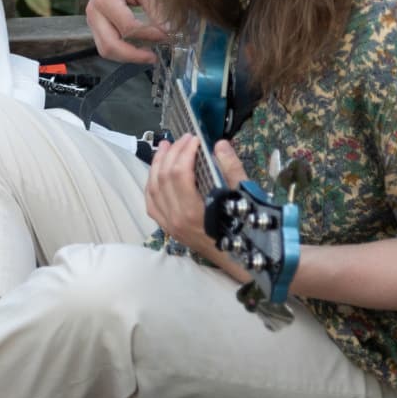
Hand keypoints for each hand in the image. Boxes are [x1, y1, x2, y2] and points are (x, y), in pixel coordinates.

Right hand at [85, 0, 165, 64]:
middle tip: (154, 57)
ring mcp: (92, 19)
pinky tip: (138, 47)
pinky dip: (122, 50)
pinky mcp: (96, 23)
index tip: (168, 35)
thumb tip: (170, 31)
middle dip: (134, 56)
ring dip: (126, 56)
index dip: (150, 34)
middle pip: (110, 46)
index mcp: (105, 0)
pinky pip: (105, 44)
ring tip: (148, 55)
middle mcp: (94, 12)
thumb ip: (157, 10)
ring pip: (105, 49)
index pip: (128, 27)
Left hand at [144, 133, 250, 283]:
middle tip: (182, 139)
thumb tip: (219, 144)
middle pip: (163, 178)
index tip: (195, 139)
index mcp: (192, 211)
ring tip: (166, 147)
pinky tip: (157, 172)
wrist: (240, 259)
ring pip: (152, 188)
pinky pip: (151, 202)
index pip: (179, 174)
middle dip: (171, 154)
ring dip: (157, 165)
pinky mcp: (167, 227)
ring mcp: (168, 224)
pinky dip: (152, 183)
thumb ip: (231, 169)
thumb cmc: (245, 229)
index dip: (185, 152)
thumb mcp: (243, 197)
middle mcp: (174, 218)